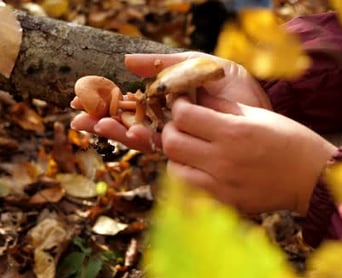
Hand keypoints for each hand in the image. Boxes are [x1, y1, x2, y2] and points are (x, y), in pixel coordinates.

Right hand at [70, 51, 270, 152]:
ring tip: (96, 123)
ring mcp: (178, 139)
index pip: (127, 104)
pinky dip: (145, 142)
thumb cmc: (234, 85)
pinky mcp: (191, 152)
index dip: (103, 101)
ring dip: (116, 131)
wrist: (265, 107)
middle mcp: (167, 123)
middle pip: (127, 123)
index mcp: (165, 103)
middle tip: (76, 117)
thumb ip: (165, 64)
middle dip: (101, 119)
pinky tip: (131, 134)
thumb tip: (126, 60)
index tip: (78, 98)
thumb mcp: (199, 65)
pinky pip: (163, 150)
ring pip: (139, 137)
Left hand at [162, 93, 336, 214]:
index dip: (178, 106)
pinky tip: (199, 170)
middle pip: (172, 143)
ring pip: (174, 169)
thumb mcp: (257, 114)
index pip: (184, 116)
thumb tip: (194, 96)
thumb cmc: (288, 140)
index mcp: (233, 131)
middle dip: (171, 130)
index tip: (182, 105)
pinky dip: (188, 178)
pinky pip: (189, 192)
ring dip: (177, 156)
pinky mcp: (224, 203)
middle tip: (182, 126)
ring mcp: (222, 185)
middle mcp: (223, 159)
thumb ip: (221, 105)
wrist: (313, 177)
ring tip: (190, 150)